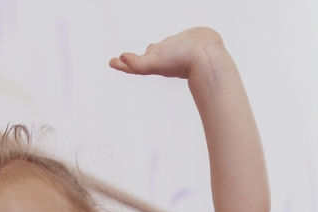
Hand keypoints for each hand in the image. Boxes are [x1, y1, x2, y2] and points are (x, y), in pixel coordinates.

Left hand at [109, 27, 225, 79]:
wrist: (206, 54)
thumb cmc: (180, 60)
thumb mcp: (154, 62)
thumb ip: (137, 64)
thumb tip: (120, 59)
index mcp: (153, 61)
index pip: (134, 63)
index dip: (123, 64)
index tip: (111, 62)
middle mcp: (163, 56)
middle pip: (145, 57)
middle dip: (136, 58)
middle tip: (126, 58)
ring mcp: (174, 49)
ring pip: (160, 48)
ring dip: (154, 49)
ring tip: (150, 48)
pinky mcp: (185, 41)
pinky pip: (175, 40)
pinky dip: (171, 40)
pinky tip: (173, 40)